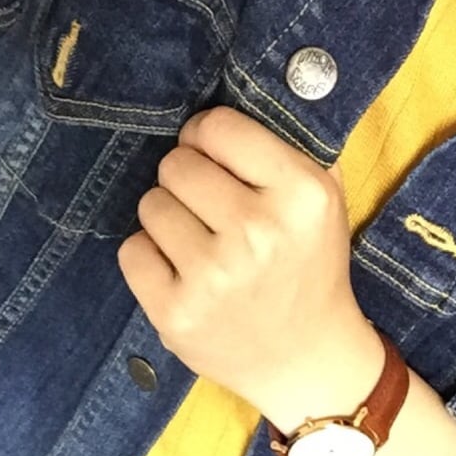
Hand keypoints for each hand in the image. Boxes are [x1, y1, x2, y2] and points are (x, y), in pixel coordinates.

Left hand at [116, 106, 379, 420]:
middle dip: (187, 181)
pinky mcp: (176, 313)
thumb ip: (281, 146)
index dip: (206, 138)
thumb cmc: (309, 267)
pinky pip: (132, 251)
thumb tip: (218, 96)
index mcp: (301, 195)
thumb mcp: (323, 199)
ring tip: (200, 244)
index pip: (217, 128)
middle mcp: (258, 232)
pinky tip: (182, 274)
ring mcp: (214, 276)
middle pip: (176, 164)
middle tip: (211, 211)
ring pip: (150, 205)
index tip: (214, 159)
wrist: (307, 359)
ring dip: (168, 220)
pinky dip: (150, 258)